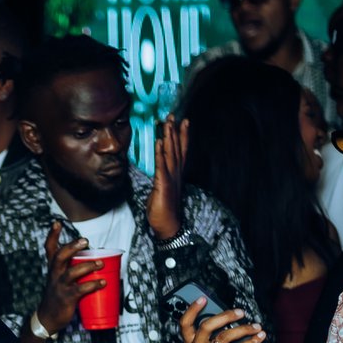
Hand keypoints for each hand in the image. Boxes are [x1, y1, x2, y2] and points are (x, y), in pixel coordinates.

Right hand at [34, 221, 105, 334]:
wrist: (48, 317)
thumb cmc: (58, 295)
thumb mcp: (60, 278)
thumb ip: (73, 268)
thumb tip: (97, 259)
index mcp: (53, 268)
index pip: (49, 249)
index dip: (52, 235)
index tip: (57, 223)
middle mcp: (54, 274)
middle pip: (59, 257)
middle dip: (72, 247)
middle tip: (85, 241)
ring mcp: (60, 286)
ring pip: (71, 273)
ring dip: (87, 266)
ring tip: (101, 263)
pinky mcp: (67, 298)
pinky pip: (80, 290)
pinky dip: (92, 285)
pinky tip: (102, 282)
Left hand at [147, 116, 189, 238]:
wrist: (168, 226)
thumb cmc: (164, 211)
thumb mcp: (162, 191)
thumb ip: (162, 179)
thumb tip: (159, 173)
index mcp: (176, 175)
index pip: (181, 152)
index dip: (182, 136)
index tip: (183, 122)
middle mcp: (176, 174)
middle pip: (177, 149)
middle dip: (175, 131)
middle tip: (174, 115)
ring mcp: (171, 179)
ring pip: (171, 153)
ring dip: (169, 137)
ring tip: (167, 123)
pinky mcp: (163, 185)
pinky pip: (162, 166)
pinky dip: (160, 153)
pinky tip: (158, 142)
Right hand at [177, 296, 264, 342]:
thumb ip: (207, 341)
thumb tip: (225, 321)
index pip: (184, 324)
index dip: (192, 309)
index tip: (202, 298)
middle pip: (207, 326)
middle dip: (225, 316)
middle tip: (240, 312)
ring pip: (225, 336)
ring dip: (243, 329)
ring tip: (255, 326)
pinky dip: (251, 342)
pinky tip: (259, 338)